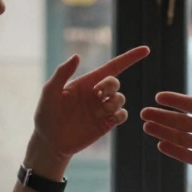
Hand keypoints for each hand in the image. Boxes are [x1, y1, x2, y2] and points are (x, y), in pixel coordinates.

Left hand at [30, 46, 150, 165]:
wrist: (49, 142)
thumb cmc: (46, 115)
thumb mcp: (50, 92)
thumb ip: (62, 73)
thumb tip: (77, 55)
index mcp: (86, 82)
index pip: (112, 67)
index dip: (129, 57)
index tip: (145, 49)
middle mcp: (96, 94)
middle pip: (115, 82)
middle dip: (110, 85)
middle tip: (98, 94)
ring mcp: (102, 110)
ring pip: (120, 99)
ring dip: (113, 102)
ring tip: (98, 111)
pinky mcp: (106, 124)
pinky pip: (122, 115)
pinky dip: (120, 114)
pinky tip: (109, 118)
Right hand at [141, 64, 191, 191]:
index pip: (191, 105)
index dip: (175, 101)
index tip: (159, 96)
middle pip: (180, 121)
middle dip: (162, 117)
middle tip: (144, 112)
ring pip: (179, 137)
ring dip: (162, 132)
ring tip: (146, 126)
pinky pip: (185, 155)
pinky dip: (173, 151)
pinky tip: (160, 145)